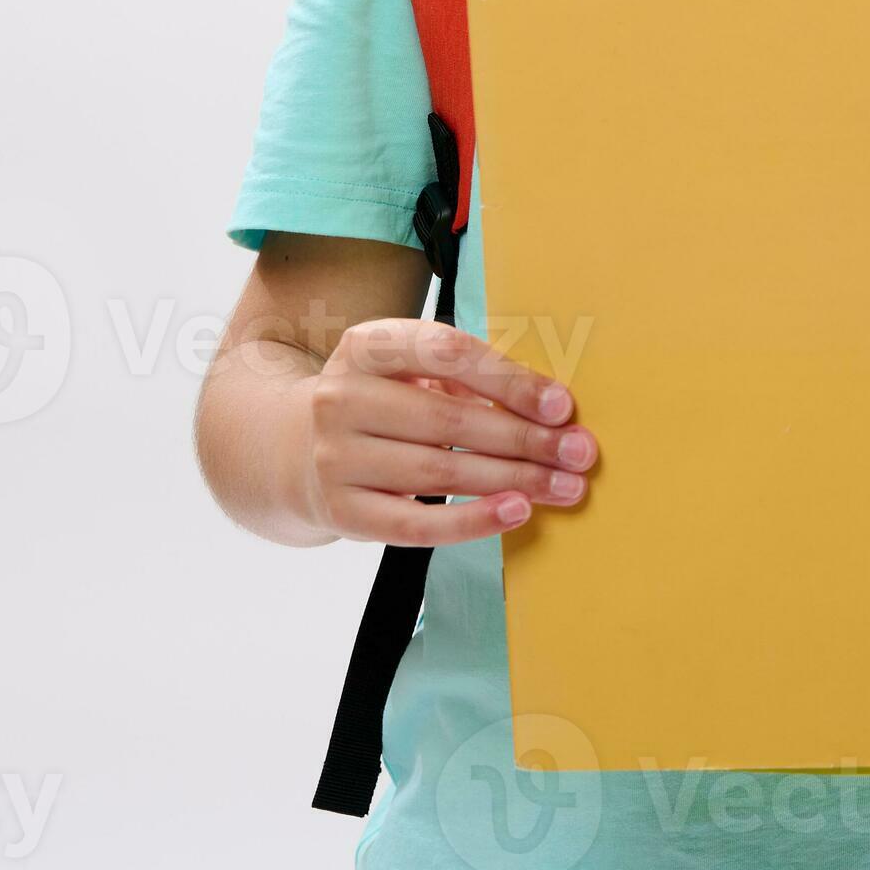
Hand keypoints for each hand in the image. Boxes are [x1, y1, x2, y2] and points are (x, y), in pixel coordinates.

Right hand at [300, 317, 596, 545]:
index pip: (447, 354)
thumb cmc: (378, 402)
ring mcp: (335, 457)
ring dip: (513, 481)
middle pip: (450, 419)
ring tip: (564, 487)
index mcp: (367, 346)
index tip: (561, 406)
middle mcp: (342, 397)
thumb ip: (467, 378)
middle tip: (580, 453)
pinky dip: (472, 520)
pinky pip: (415, 524)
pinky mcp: (341, 511)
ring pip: (440, 470)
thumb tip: (550, 409)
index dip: (509, 381)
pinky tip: (516, 513)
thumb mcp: (406, 369)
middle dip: (526, 439)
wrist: (288, 450)